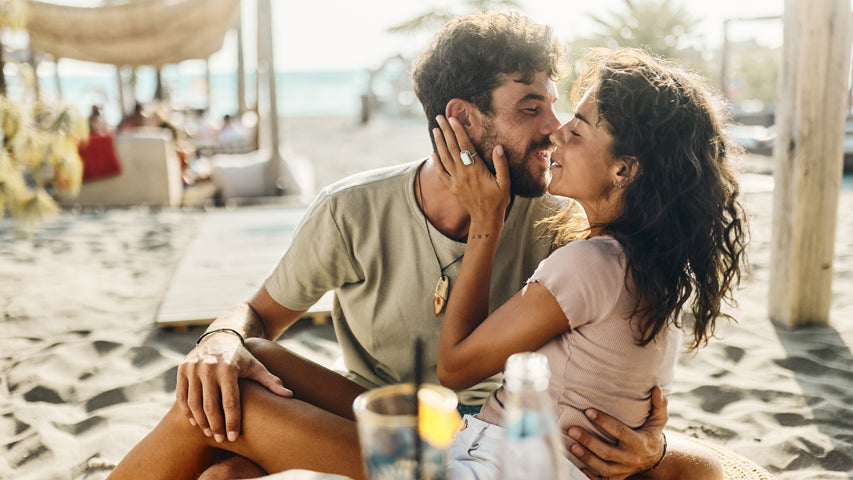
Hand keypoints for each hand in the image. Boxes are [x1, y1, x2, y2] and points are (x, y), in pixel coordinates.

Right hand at [176, 332, 291, 442]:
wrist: (219, 338)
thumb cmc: (241, 358)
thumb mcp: (256, 367)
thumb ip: (271, 381)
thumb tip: (290, 395)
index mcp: (229, 367)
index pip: (230, 401)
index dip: (232, 421)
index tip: (234, 437)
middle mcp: (209, 367)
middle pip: (210, 405)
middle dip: (216, 425)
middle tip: (221, 439)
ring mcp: (193, 367)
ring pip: (194, 403)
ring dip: (201, 422)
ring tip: (210, 433)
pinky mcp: (182, 369)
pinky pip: (182, 396)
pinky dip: (187, 411)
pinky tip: (195, 422)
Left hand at [432, 115, 510, 226]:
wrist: (486, 219)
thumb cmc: (498, 200)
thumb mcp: (505, 183)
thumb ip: (501, 164)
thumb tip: (498, 147)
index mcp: (476, 170)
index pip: (465, 146)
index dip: (458, 131)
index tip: (453, 119)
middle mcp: (463, 173)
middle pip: (452, 148)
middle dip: (445, 131)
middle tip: (439, 117)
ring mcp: (456, 180)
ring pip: (444, 158)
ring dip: (439, 143)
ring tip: (435, 130)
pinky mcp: (452, 187)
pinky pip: (441, 173)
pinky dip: (436, 163)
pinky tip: (432, 153)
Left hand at [568, 386, 667, 478]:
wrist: (654, 459)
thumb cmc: (651, 434)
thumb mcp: (659, 420)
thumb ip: (659, 404)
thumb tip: (656, 388)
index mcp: (639, 442)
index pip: (619, 431)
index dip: (603, 422)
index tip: (588, 411)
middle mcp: (631, 457)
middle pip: (607, 451)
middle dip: (588, 441)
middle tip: (572, 430)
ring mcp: (623, 469)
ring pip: (603, 467)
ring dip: (586, 457)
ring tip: (572, 446)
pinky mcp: (617, 477)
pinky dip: (590, 475)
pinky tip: (578, 466)